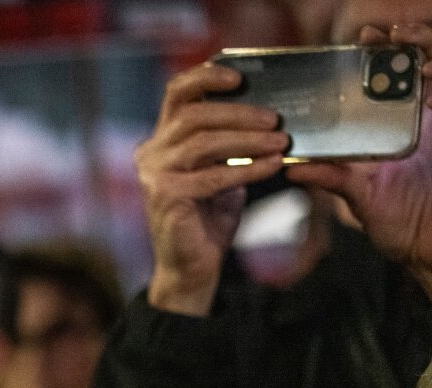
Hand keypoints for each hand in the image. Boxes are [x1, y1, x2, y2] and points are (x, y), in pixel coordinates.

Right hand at [136, 62, 288, 315]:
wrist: (191, 266)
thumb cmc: (208, 218)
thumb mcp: (219, 170)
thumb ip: (228, 144)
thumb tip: (266, 116)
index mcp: (161, 140)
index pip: (177, 94)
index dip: (205, 77)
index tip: (239, 77)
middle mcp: (151, 153)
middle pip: (194, 115)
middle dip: (239, 113)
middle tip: (275, 119)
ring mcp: (154, 175)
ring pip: (203, 142)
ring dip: (247, 139)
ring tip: (280, 142)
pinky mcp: (166, 198)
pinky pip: (213, 176)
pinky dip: (247, 169)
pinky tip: (273, 166)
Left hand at [289, 23, 431, 301]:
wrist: (429, 257)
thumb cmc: (400, 227)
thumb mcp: (357, 196)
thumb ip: (330, 177)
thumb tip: (291, 166)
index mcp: (405, 125)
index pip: (404, 72)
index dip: (390, 49)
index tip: (365, 37)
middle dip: (420, 38)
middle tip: (394, 32)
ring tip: (422, 65)